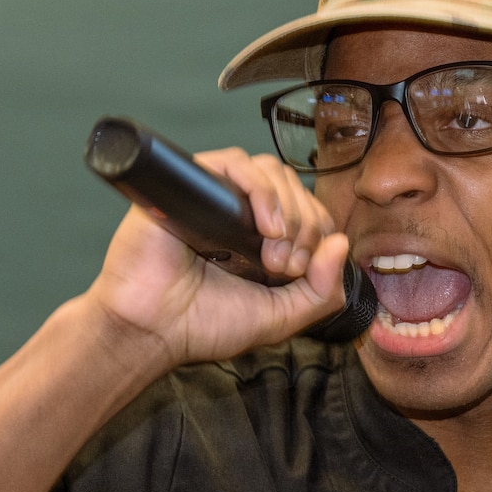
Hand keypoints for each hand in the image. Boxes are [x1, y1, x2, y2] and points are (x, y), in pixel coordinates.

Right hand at [85, 147, 349, 368]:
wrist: (150, 329)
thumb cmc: (203, 325)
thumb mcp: (279, 318)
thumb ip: (321, 292)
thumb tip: (341, 244)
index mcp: (260, 239)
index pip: (308, 210)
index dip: (317, 233)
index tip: (301, 270)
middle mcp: (239, 213)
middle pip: (294, 188)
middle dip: (304, 226)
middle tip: (286, 265)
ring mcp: (215, 197)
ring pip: (270, 171)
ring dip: (287, 208)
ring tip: (274, 249)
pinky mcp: (191, 185)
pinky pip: (235, 163)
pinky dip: (261, 190)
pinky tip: (265, 225)